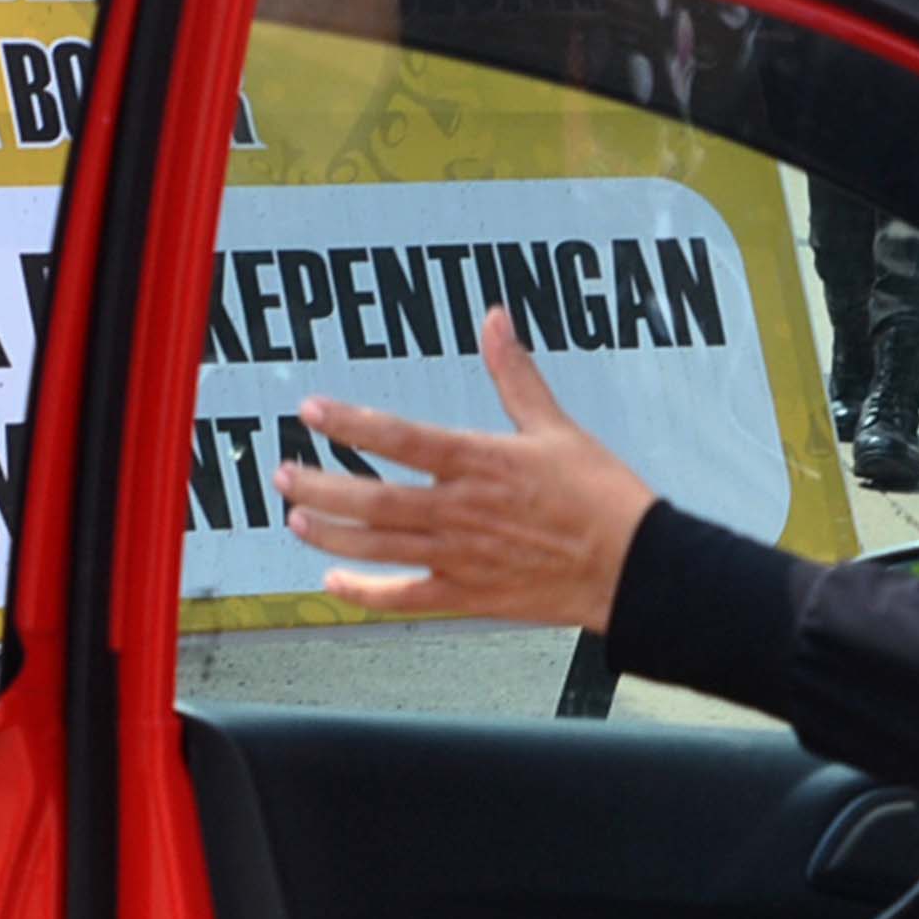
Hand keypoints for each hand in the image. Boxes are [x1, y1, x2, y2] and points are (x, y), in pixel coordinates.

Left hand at [277, 307, 661, 629]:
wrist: (634, 566)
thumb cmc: (601, 498)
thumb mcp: (556, 427)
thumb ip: (515, 375)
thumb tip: (496, 321)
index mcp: (480, 462)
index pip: (399, 437)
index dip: (350, 423)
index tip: (312, 412)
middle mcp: (460, 510)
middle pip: (372, 499)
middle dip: (320, 484)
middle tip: (285, 472)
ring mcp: (461, 556)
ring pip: (377, 547)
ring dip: (330, 533)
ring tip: (297, 517)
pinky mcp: (470, 595)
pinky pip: (405, 597)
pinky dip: (365, 595)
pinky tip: (334, 586)